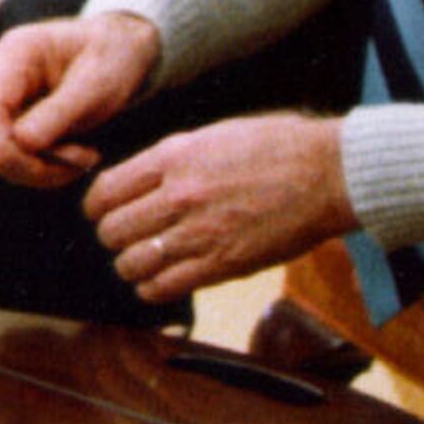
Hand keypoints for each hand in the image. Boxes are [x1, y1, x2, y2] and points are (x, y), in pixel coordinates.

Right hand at [0, 9, 160, 187]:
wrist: (120, 49)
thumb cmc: (111, 57)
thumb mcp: (97, 82)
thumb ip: (59, 111)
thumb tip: (21, 142)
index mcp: (14, 52)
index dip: (9, 146)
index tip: (59, 165)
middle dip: (35, 163)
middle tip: (85, 161)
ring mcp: (0, 94)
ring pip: (1, 152)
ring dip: (42, 169)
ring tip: (85, 158)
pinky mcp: (10, 116)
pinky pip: (14, 154)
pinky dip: (44, 166)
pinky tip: (74, 157)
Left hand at [81, 113, 353, 304]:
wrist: (327, 173)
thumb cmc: (277, 148)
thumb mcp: (211, 136)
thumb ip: (171, 161)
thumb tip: (137, 183)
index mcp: (173, 157)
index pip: (105, 191)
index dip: (96, 208)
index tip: (102, 213)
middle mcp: (179, 195)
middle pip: (112, 230)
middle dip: (112, 237)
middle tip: (124, 239)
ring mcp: (200, 232)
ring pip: (132, 263)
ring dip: (130, 265)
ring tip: (142, 262)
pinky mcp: (223, 264)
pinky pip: (164, 287)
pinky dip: (153, 288)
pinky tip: (160, 280)